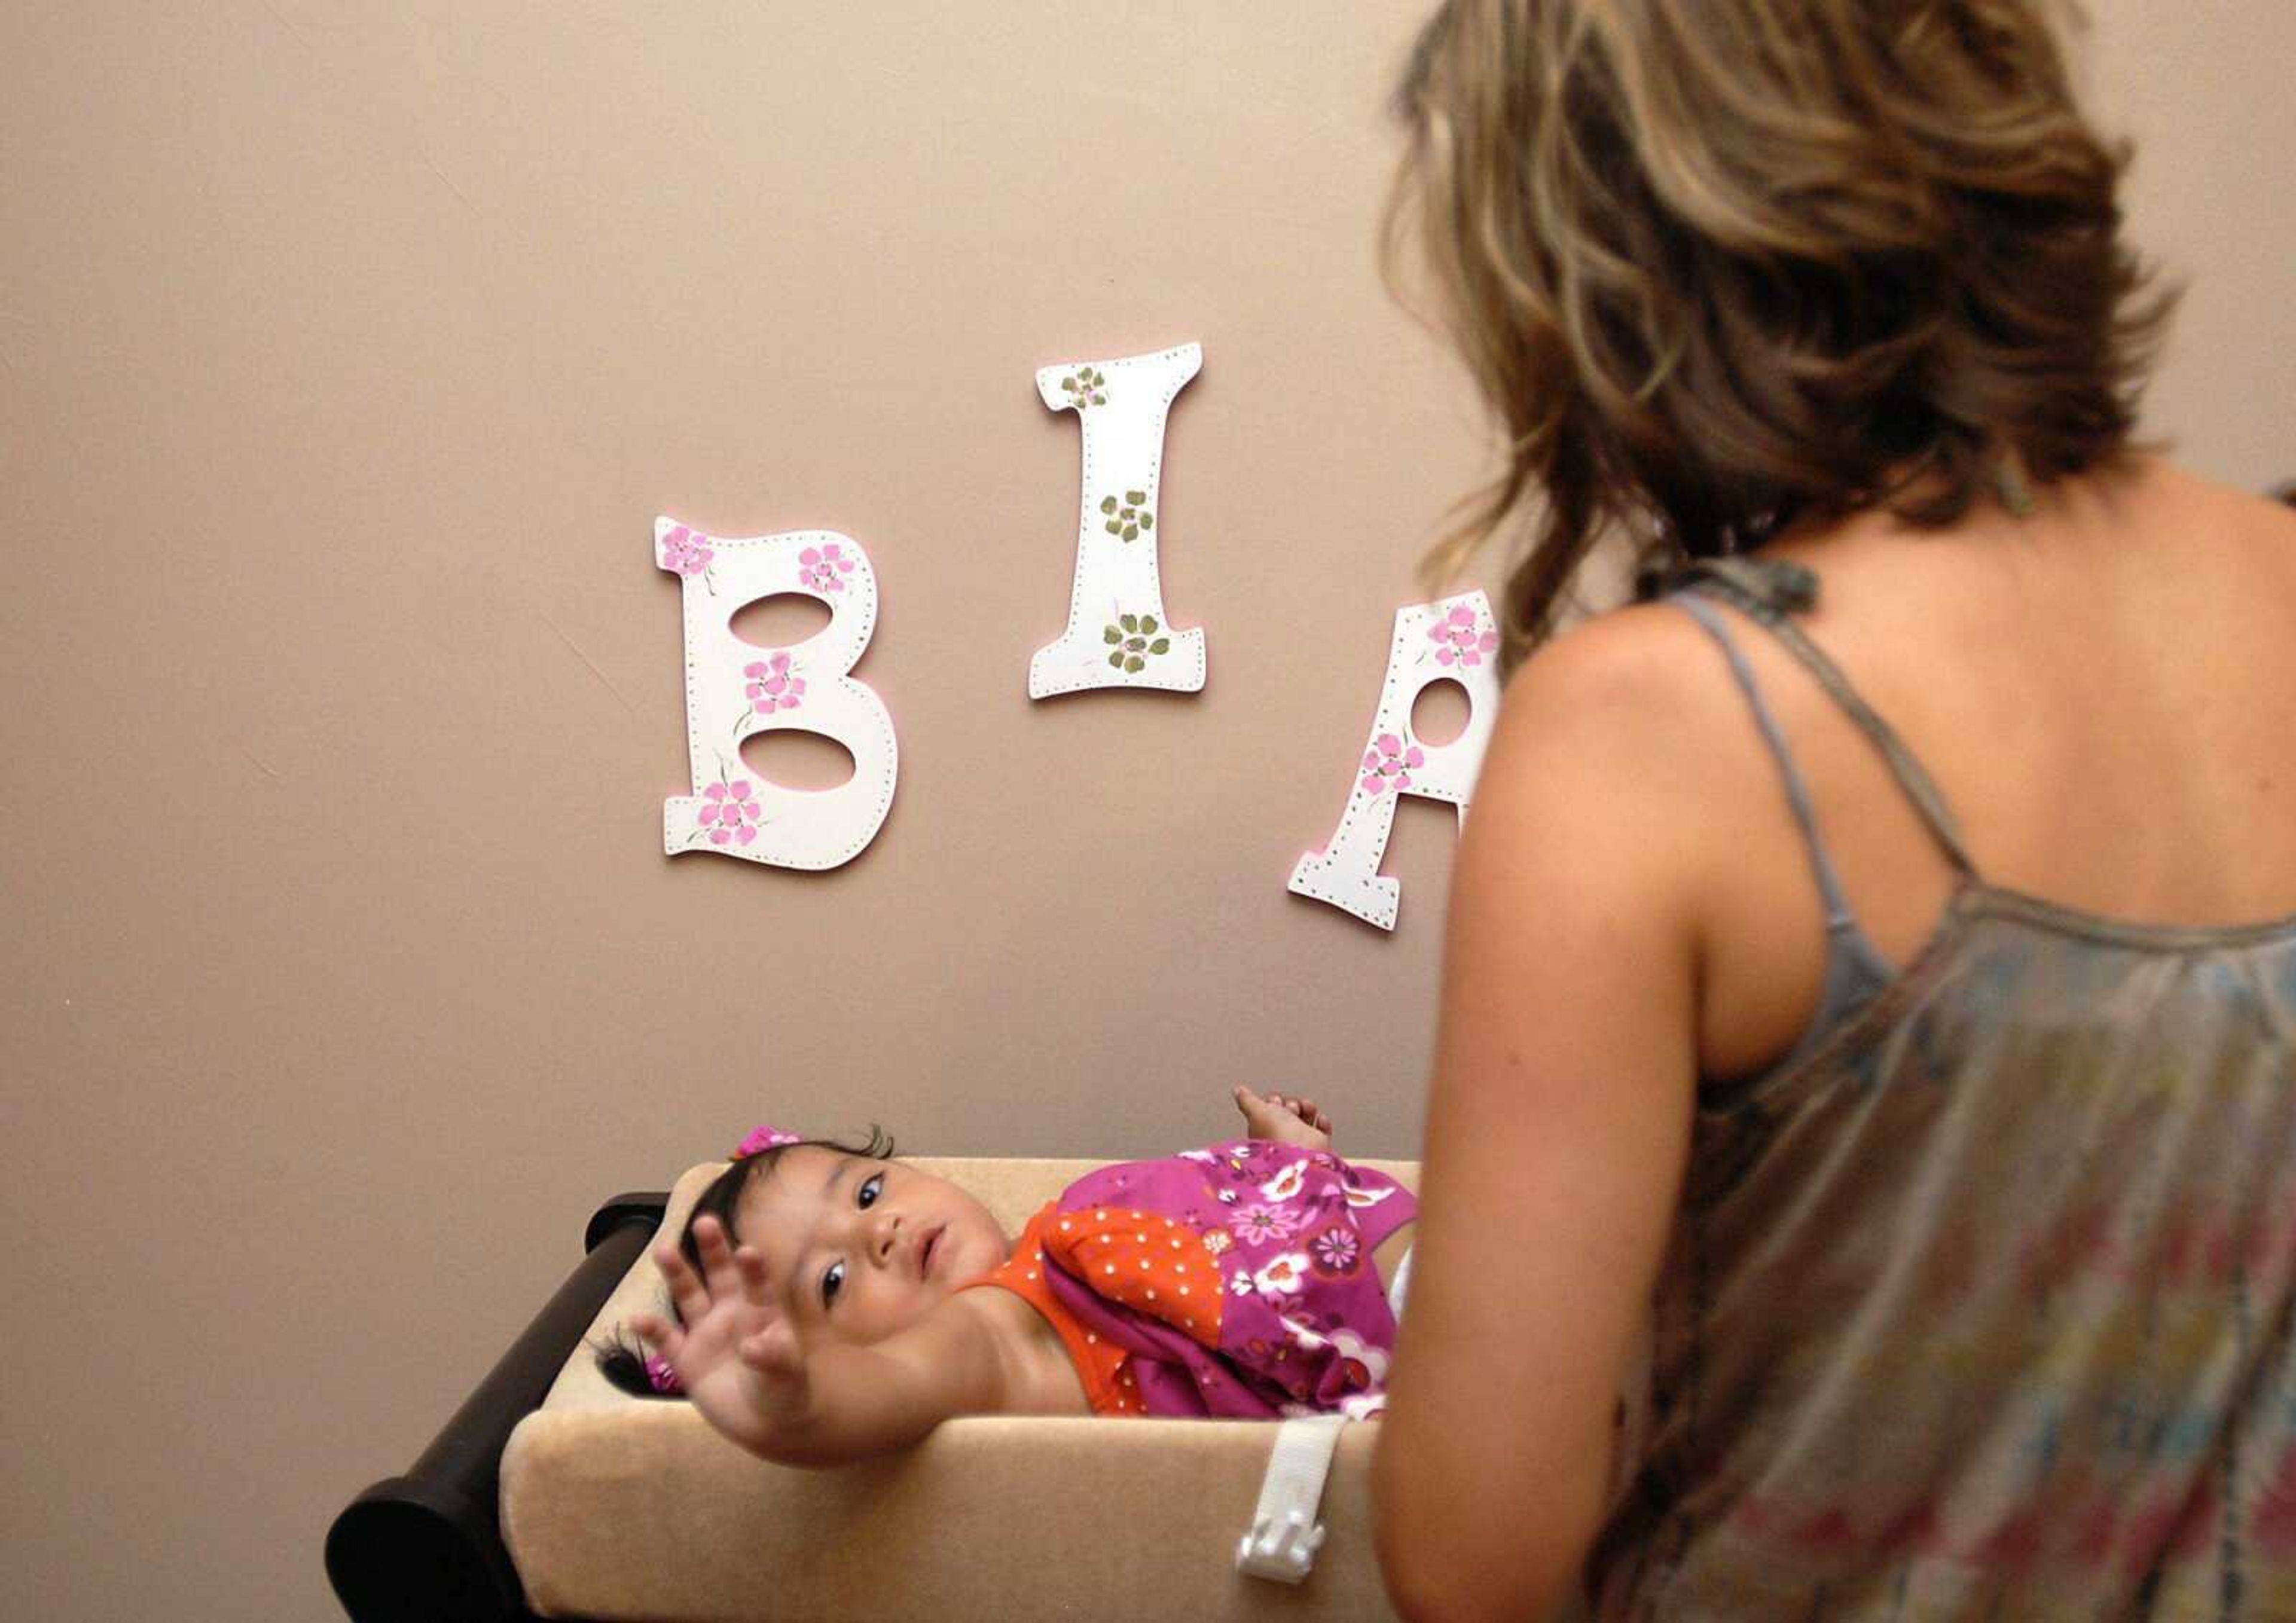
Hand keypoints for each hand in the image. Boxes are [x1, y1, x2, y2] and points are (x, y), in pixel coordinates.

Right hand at [631, 1214, 819, 1458]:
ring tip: (664, 1250)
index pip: (758, 1283)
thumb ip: (772, 1357)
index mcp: (763, 1311)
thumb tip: (751, 1347)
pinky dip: (652, 1330)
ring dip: (677, 1273)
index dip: (753, 1268)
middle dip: (713, 1248)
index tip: (747, 1252)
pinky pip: (666, 1340)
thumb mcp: (788, 1374)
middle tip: (705, 1222)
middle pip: (720, 1273)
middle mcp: (732, 1312)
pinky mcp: (686, 1359)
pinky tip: (639, 1319)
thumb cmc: (786, 1390)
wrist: (767, 1424)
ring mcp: (707, 1333)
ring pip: (689, 1295)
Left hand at [1234, 1084, 1331, 1149]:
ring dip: (1307, 1109)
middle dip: (1291, 1104)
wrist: (1303, 1155)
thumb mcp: (1257, 1112)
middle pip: (1288, 1113)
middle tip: (1291, 1108)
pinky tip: (1319, 1120)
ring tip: (1307, 1109)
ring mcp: (1300, 1142)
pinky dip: (1322, 1123)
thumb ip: (1248, 1101)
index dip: (1273, 1102)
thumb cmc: (1278, 1137)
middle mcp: (1281, 1138)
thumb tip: (1238, 1091)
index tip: (1276, 1101)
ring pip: (1305, 1119)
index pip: (1269, 1111)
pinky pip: (1322, 1130)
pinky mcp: (1317, 1145)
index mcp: (1264, 1130)